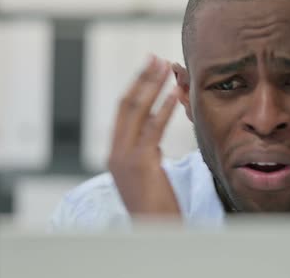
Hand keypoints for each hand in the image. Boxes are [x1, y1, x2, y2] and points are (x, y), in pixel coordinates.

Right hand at [108, 56, 180, 215]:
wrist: (153, 232)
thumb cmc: (156, 207)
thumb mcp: (147, 175)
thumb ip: (147, 155)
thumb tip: (153, 141)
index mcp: (116, 152)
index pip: (124, 111)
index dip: (136, 88)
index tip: (149, 70)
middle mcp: (116, 151)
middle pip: (127, 104)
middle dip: (142, 79)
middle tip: (155, 58)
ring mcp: (125, 156)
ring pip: (137, 111)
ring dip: (152, 86)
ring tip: (166, 68)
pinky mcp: (140, 163)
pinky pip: (152, 129)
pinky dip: (163, 109)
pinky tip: (174, 95)